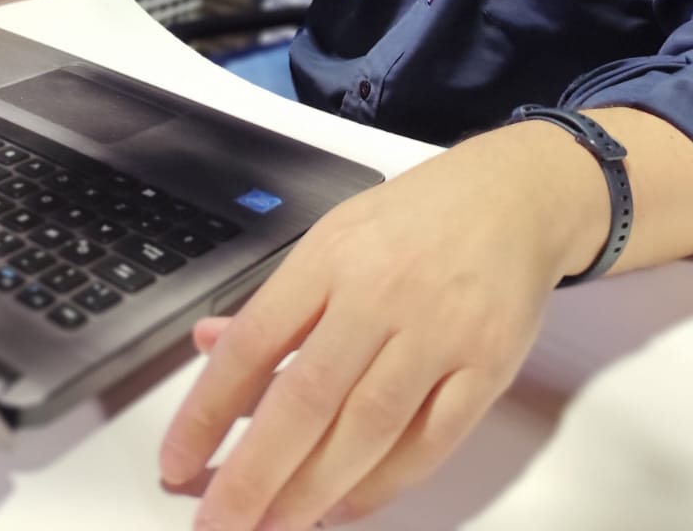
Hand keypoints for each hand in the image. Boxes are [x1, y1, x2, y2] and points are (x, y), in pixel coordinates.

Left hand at [160, 126, 591, 529]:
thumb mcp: (336, 235)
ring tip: (273, 527)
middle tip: (218, 522)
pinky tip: (343, 507)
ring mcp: (438, 331)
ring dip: (311, 491)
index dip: (207, 410)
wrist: (514, 195)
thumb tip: (211, 347)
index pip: (253, 342)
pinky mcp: (485, 365)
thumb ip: (278, 300)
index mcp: (332, 256)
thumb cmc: (418, 218)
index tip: (177, 460)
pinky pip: (428, 443)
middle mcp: (381, 293)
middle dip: (253, 474)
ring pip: (365, 430)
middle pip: (305, 398)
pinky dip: (382, 485)